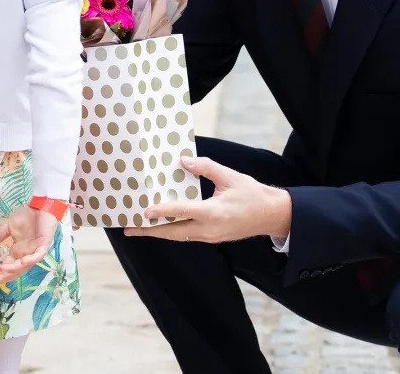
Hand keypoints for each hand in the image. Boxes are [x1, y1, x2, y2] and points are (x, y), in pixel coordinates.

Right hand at [0, 205, 58, 284]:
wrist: (41, 206)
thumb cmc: (27, 217)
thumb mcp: (8, 227)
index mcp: (17, 251)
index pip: (7, 266)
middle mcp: (26, 254)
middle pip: (15, 270)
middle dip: (4, 276)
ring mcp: (35, 251)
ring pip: (26, 266)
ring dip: (15, 269)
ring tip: (3, 270)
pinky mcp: (44, 245)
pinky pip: (38, 256)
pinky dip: (31, 260)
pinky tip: (22, 261)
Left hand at [124, 156, 291, 242]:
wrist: (271, 215)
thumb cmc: (252, 194)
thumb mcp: (231, 176)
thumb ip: (207, 167)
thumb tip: (183, 161)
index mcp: (214, 213)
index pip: (182, 212)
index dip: (162, 211)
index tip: (145, 211)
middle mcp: (209, 229)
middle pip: (173, 232)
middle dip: (150, 231)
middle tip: (129, 228)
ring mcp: (210, 236)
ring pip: (178, 236)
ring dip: (159, 232)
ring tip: (140, 228)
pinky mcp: (211, 238)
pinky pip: (187, 236)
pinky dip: (172, 231)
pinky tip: (162, 225)